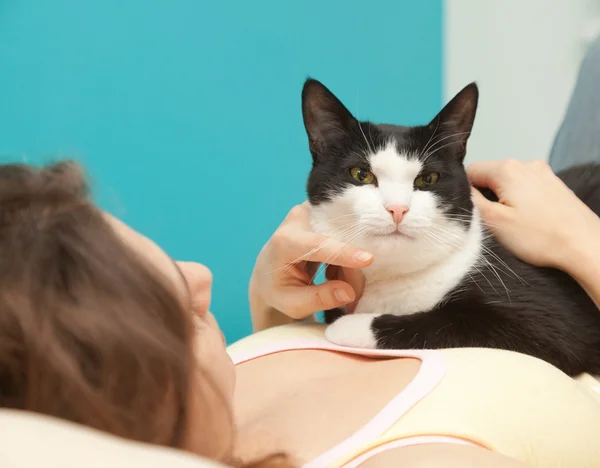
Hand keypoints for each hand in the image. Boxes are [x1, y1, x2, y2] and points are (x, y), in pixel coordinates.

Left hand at [249, 202, 371, 328]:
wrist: (268, 271)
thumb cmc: (278, 289)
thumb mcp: (293, 304)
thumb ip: (320, 299)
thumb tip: (349, 293)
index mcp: (284, 243)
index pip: (317, 245)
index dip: (343, 252)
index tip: (368, 260)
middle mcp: (298, 219)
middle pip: (339, 242)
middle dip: (351, 270)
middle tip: (352, 297)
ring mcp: (313, 211)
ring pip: (347, 239)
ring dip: (350, 266)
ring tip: (338, 287)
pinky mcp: (324, 211)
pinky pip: (347, 234)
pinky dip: (347, 257)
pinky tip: (334, 272)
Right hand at [467, 159, 599, 270]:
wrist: (585, 246)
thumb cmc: (541, 237)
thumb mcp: (494, 221)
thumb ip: (470, 201)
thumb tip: (458, 190)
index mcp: (507, 169)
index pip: (470, 172)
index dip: (465, 193)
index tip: (474, 213)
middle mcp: (526, 164)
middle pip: (490, 176)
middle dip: (487, 197)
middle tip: (495, 223)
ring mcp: (543, 173)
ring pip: (508, 184)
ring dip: (504, 201)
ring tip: (515, 224)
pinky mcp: (554, 185)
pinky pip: (525, 189)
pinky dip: (521, 203)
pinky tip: (530, 221)